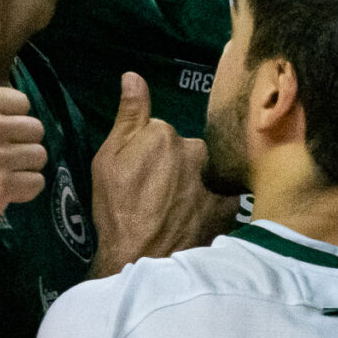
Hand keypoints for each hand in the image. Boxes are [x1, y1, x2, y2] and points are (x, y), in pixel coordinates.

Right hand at [0, 79, 47, 242]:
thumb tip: (1, 95)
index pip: (20, 101)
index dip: (14, 117)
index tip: (4, 130)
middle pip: (34, 128)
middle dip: (23, 141)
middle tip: (7, 154)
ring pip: (39, 155)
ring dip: (25, 165)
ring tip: (6, 173)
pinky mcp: (0, 187)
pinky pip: (35, 182)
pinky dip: (25, 188)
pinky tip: (8, 190)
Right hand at [90, 73, 224, 277]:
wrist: (140, 261)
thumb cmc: (116, 211)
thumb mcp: (107, 161)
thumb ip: (127, 117)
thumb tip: (134, 76)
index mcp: (164, 134)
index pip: (160, 132)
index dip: (148, 153)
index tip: (139, 176)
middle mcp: (197, 149)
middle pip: (187, 150)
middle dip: (176, 167)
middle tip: (158, 196)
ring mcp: (216, 178)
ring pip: (207, 172)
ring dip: (197, 184)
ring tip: (177, 212)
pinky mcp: (229, 207)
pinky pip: (224, 196)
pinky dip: (214, 204)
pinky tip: (198, 219)